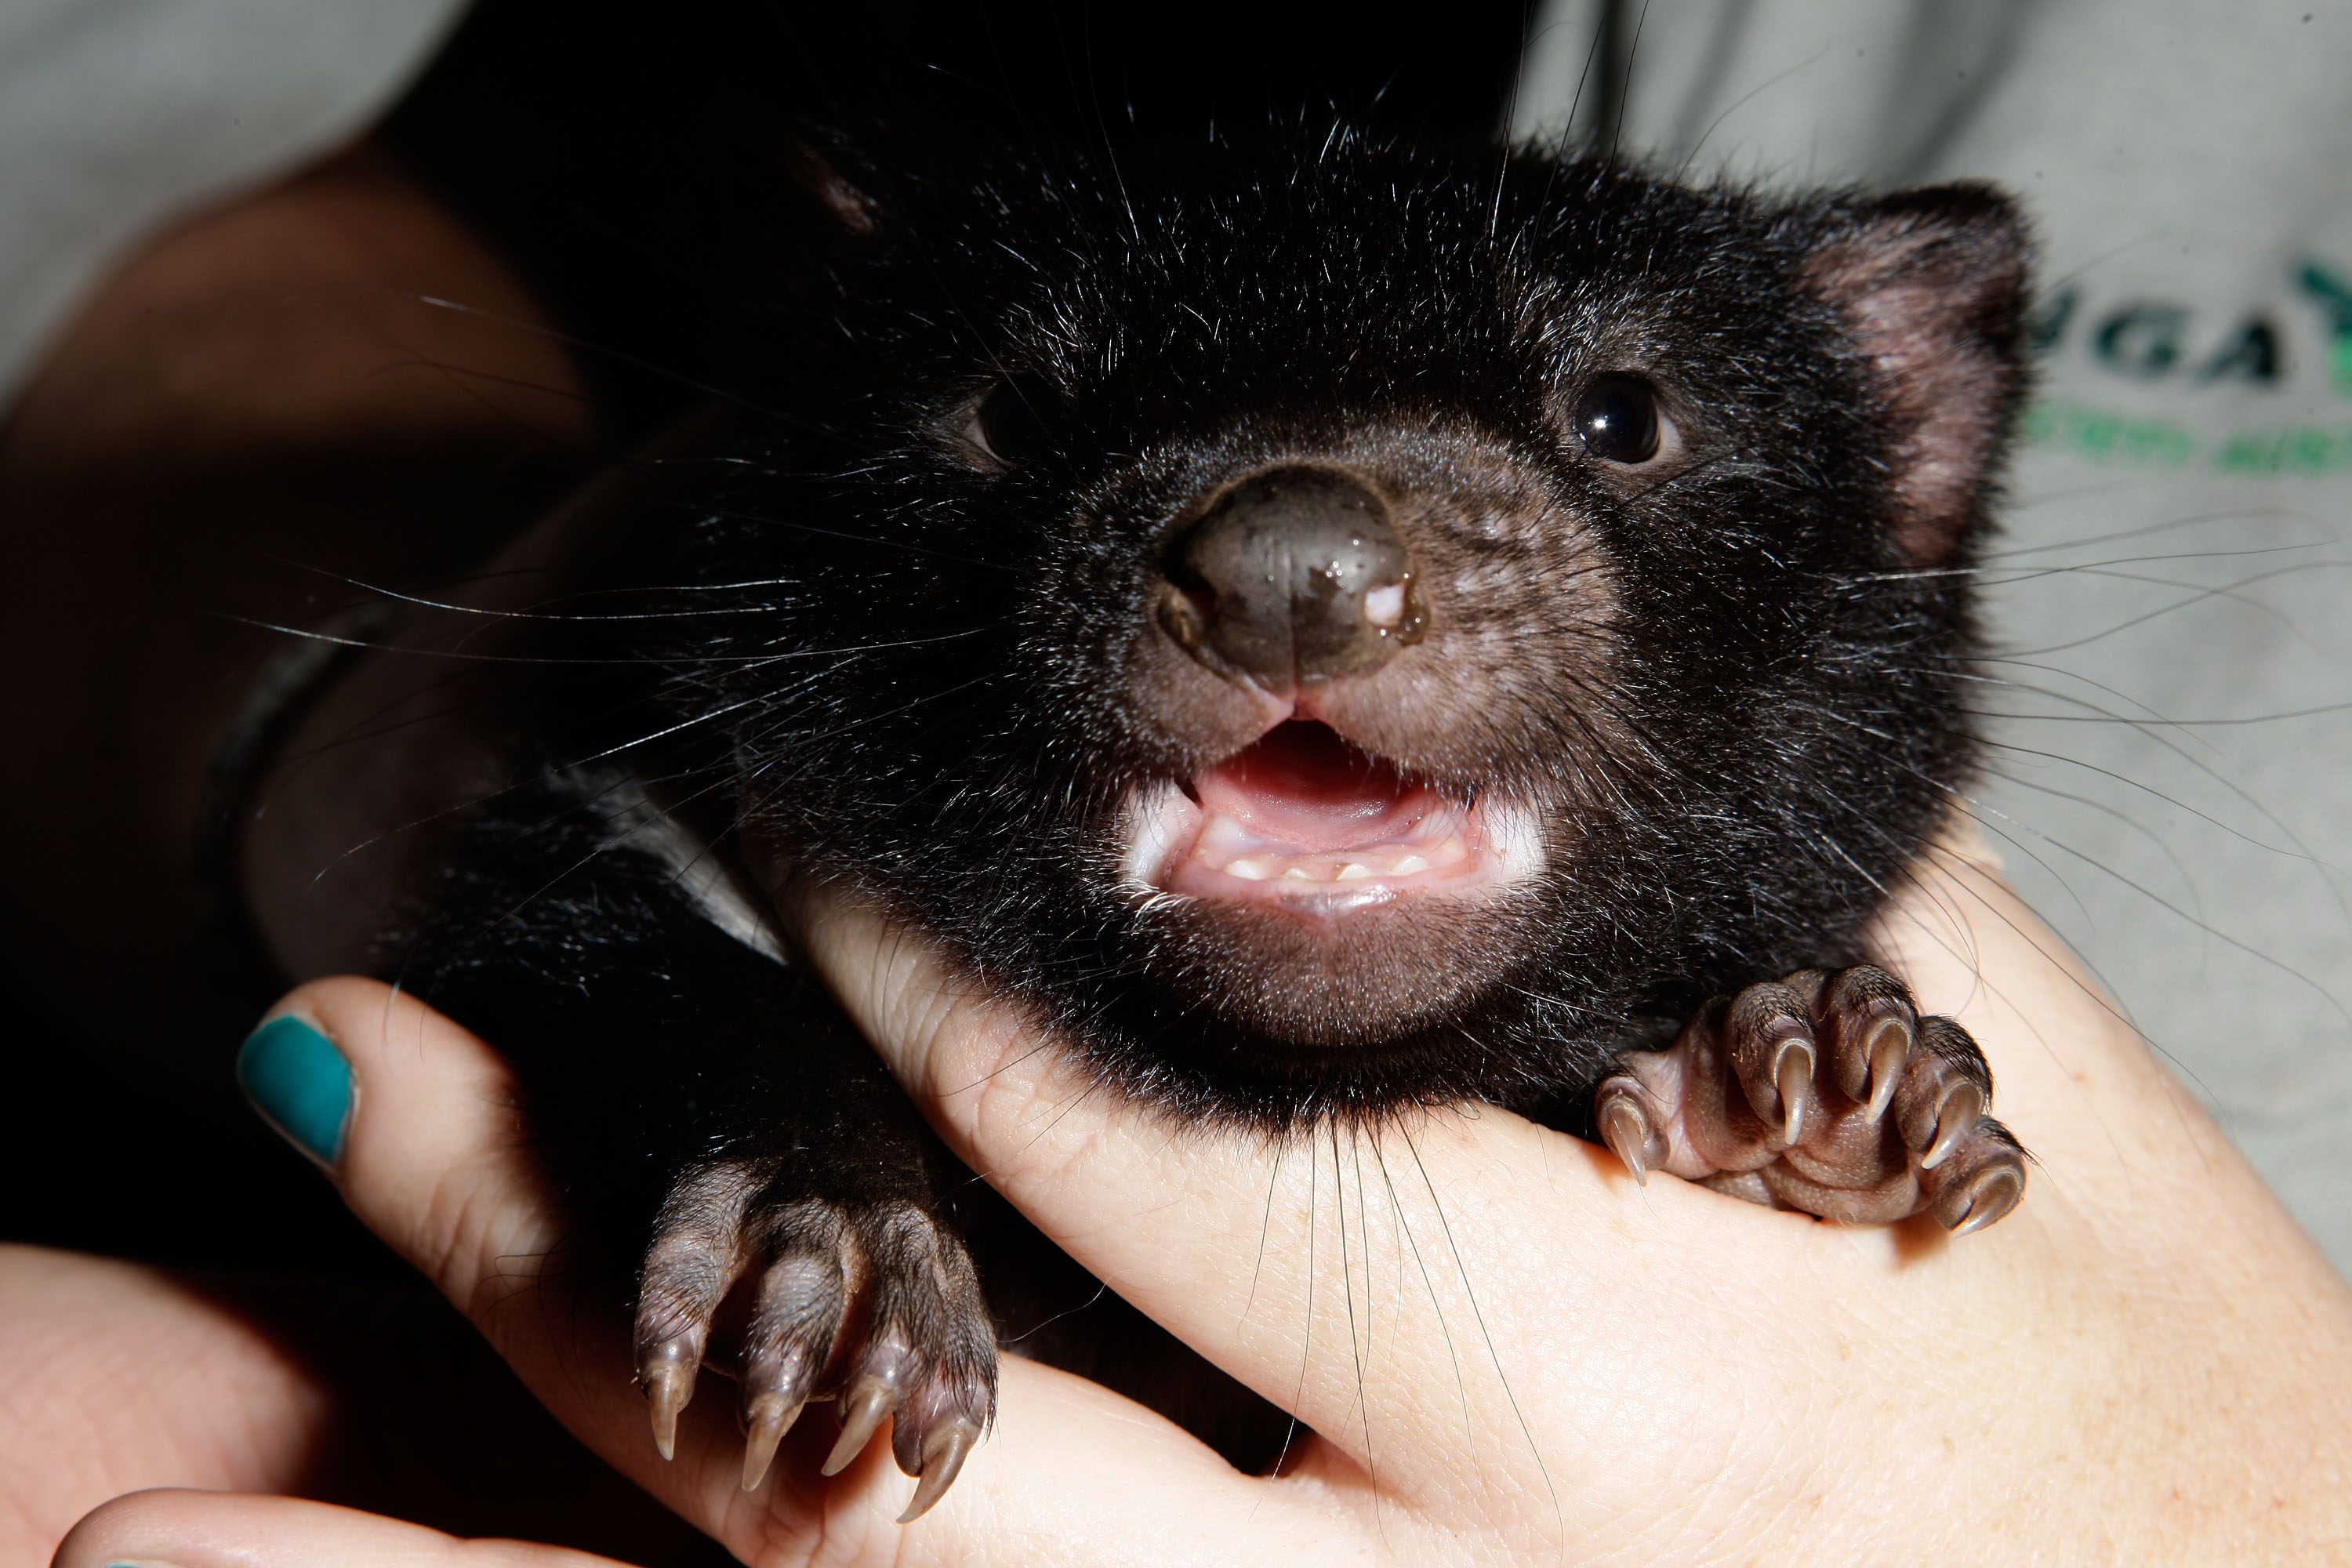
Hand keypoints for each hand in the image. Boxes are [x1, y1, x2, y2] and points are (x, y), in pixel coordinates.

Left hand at [58, 845, 2351, 1566]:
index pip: (1161, 1119)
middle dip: (610, 1274)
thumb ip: (1770, 914)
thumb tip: (1561, 737)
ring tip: (182, 1528)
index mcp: (1617, 1354)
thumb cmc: (2191, 1410)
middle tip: (341, 1089)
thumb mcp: (2005, 1121)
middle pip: (943, 1459)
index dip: (920, 951)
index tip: (755, 826)